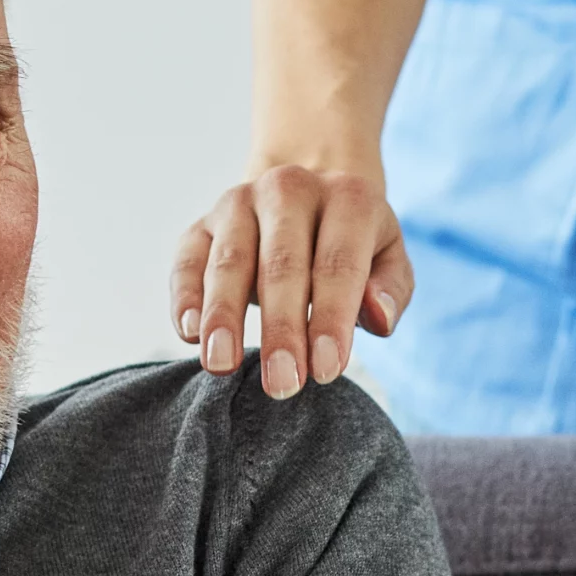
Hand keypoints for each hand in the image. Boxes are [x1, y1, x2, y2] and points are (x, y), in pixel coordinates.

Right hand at [173, 166, 413, 399]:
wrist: (307, 198)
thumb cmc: (352, 246)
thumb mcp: (387, 262)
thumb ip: (390, 291)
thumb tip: (378, 318)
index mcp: (347, 197)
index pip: (339, 263)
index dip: (331, 319)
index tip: (326, 372)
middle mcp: (289, 189)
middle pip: (282, 264)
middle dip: (281, 329)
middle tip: (281, 385)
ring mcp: (239, 202)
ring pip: (229, 261)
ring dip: (224, 316)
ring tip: (223, 365)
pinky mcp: (202, 224)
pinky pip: (187, 259)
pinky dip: (185, 296)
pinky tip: (189, 333)